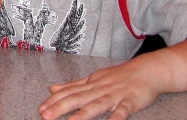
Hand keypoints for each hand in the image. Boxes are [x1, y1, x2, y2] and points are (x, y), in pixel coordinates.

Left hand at [38, 56, 160, 119]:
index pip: (68, 92)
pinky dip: (116, 117)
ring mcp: (114, 95)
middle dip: (60, 107)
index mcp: (90, 84)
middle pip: (77, 98)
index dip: (54, 101)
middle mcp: (99, 89)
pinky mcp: (130, 101)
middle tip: (45, 116)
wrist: (146, 71)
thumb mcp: (93, 79)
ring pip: (96, 105)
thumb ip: (73, 85)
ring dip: (83, 114)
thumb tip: (52, 88)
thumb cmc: (118, 77)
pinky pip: (122, 110)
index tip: (41, 109)